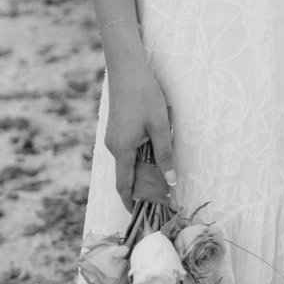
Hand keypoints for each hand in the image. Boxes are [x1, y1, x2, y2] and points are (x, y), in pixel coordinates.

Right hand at [104, 54, 174, 209]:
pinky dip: (138, 157)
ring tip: (162, 174)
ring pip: (128, 161)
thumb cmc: (144, 95)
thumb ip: (164, 155)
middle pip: (126, 175)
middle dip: (142, 187)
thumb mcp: (160, 126)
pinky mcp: (116, 129)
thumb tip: (170, 183)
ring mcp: (113, 137)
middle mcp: (113, 146)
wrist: (127, 69)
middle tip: (163, 195)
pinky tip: (153, 150)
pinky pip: (127, 150)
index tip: (140, 214)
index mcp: (122, 149)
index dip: (131, 202)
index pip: (124, 185)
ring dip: (142, 170)